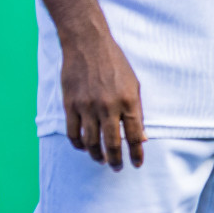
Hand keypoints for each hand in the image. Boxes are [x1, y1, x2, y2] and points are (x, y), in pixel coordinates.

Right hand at [60, 30, 144, 169]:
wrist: (88, 44)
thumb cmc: (114, 62)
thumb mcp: (133, 84)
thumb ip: (137, 111)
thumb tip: (142, 137)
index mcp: (128, 100)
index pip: (135, 135)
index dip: (137, 153)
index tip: (136, 164)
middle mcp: (108, 106)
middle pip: (112, 144)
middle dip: (116, 161)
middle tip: (117, 168)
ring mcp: (88, 106)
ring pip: (91, 143)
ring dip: (97, 155)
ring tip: (101, 160)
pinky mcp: (71, 105)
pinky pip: (73, 133)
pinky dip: (78, 145)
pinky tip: (84, 147)